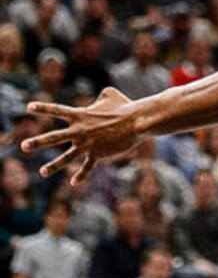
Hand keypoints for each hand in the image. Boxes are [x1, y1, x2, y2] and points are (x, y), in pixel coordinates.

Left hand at [20, 86, 136, 182]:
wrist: (135, 121)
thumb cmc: (124, 106)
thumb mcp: (110, 94)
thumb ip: (100, 96)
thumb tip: (99, 98)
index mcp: (81, 114)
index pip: (58, 110)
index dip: (43, 108)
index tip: (29, 107)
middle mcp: (80, 130)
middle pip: (54, 137)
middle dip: (37, 142)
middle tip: (23, 146)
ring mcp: (87, 144)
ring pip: (66, 157)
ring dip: (53, 166)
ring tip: (42, 172)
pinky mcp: (97, 154)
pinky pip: (86, 167)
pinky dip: (80, 176)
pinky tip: (73, 183)